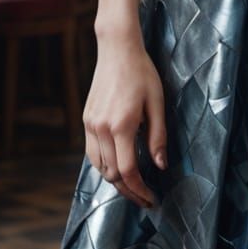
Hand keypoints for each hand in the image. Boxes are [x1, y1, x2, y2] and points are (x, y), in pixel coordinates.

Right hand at [81, 31, 166, 208]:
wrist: (117, 50)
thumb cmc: (142, 73)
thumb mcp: (158, 103)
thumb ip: (158, 136)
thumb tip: (160, 166)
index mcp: (123, 125)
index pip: (128, 171)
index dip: (140, 190)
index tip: (152, 198)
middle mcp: (102, 128)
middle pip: (112, 174)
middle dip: (129, 191)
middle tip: (145, 198)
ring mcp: (91, 125)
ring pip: (99, 167)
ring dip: (115, 181)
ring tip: (133, 186)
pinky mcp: (86, 120)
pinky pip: (92, 153)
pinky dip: (104, 165)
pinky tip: (118, 166)